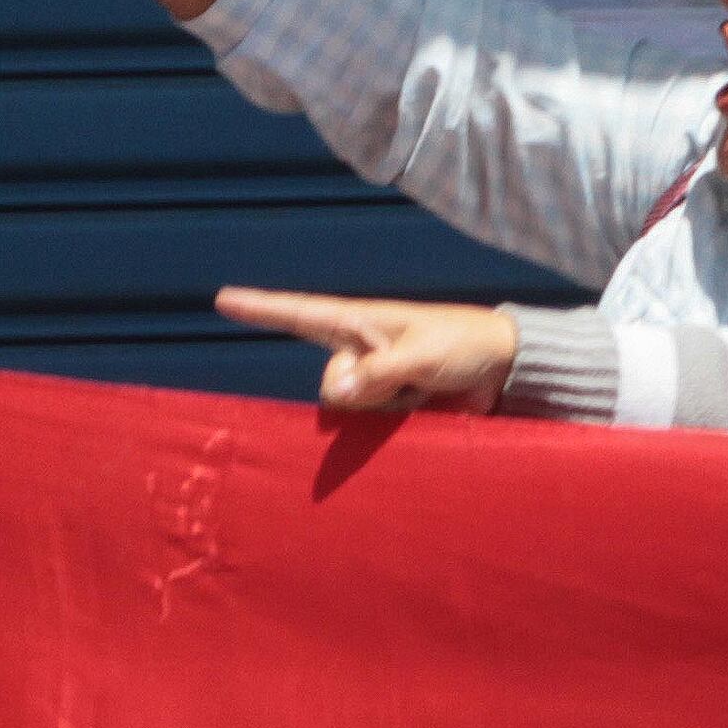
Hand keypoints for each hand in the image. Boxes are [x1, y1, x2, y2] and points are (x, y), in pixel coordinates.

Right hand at [214, 288, 519, 414]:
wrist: (504, 369)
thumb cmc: (465, 344)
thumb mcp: (422, 353)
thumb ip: (378, 373)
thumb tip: (335, 394)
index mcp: (362, 323)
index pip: (301, 314)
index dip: (262, 308)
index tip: (223, 299)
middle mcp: (361, 350)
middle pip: (330, 385)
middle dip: (357, 394)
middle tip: (410, 381)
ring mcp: (375, 381)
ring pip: (349, 412)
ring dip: (381, 411)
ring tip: (422, 394)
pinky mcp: (391, 407)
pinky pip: (368, 428)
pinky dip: (386, 427)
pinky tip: (417, 412)